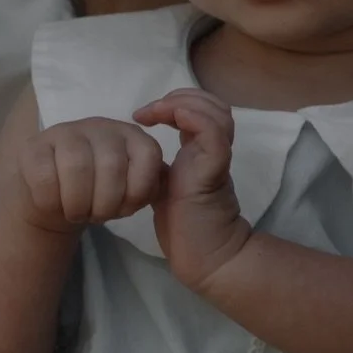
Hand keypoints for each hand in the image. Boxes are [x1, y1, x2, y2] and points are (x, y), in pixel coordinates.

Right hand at [19, 118, 163, 232]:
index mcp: (131, 135)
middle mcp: (100, 126)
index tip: (125, 209)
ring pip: (78, 167)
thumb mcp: (130, 191)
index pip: (149, 157)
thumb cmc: (99, 194)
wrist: (54, 199)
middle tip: (97, 216)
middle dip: (106, 204)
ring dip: (79, 204)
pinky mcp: (33, 146)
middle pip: (112, 165)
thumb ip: (150, 185)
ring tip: (77, 213)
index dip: (138, 192)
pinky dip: (52, 201)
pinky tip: (54, 205)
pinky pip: (45, 176)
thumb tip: (162, 184)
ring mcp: (65, 132)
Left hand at [134, 90, 251, 291]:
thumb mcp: (164, 187)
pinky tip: (173, 117)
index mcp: (202, 152)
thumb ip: (158, 166)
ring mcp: (216, 159)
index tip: (142, 115)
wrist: (202, 256)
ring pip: (217, 113)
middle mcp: (214, 151)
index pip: (201, 110)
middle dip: (182, 96)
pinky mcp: (214, 170)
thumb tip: (135, 151)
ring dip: (185, 103)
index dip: (176, 102)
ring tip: (157, 112)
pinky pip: (213, 134)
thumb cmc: (183, 227)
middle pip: (214, 104)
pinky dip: (194, 118)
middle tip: (151, 109)